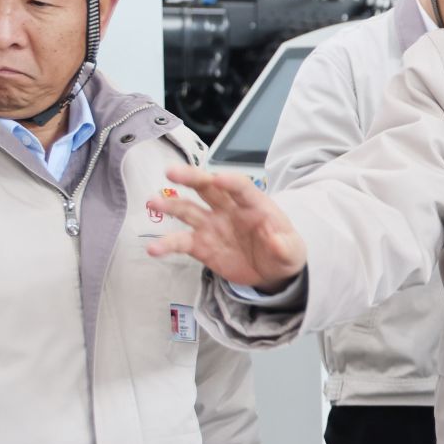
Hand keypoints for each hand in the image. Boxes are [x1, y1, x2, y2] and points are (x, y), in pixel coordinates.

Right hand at [147, 167, 305, 290]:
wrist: (271, 271)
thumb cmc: (283, 250)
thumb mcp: (291, 251)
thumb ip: (284, 246)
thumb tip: (276, 241)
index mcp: (253, 204)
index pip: (240, 187)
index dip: (229, 182)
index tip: (217, 179)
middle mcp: (228, 209)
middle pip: (207, 188)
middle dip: (190, 178)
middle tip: (171, 172)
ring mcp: (212, 225)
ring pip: (188, 210)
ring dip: (170, 205)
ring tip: (152, 202)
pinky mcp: (201, 245)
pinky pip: (181, 241)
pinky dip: (166, 244)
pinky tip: (153, 249)